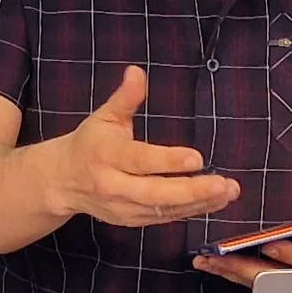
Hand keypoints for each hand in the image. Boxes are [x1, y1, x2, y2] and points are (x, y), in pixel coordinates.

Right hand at [33, 67, 237, 229]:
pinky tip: (216, 201)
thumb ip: (124, 98)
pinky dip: (192, 211)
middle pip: (155, 193)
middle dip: (191, 191)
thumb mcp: (104, 117)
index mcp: (106, 156)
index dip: (168, 161)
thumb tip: (137, 72)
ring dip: (199, 203)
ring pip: (164, 210)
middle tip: (222, 184)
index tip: (197, 158)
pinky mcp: (133, 220)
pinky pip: (166, 218)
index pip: (140, 161)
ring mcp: (124, 208)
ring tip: (228, 191)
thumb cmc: (90, 143)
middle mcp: (114, 186)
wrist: (63, 181)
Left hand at [193, 215, 291, 285]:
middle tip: (219, 259)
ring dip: (231, 271)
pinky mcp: (282, 280)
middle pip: (276, 278)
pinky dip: (233, 272)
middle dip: (246, 269)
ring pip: (260, 281)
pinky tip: (212, 264)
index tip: (272, 247)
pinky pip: (255, 280)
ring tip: (205, 260)